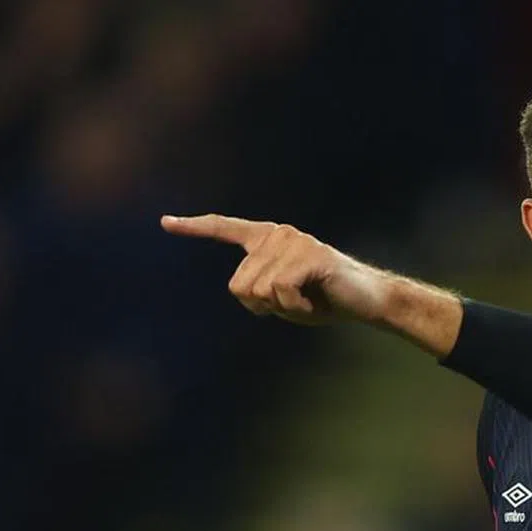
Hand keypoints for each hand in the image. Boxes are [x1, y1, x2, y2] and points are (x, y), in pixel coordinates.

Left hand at [161, 213, 388, 324]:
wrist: (366, 300)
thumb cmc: (323, 299)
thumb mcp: (282, 297)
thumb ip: (259, 289)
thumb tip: (247, 290)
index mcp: (268, 239)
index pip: (226, 228)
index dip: (195, 227)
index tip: (165, 222)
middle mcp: (277, 234)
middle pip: (238, 286)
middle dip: (263, 306)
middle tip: (294, 302)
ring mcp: (293, 242)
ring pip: (258, 291)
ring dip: (282, 307)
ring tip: (307, 299)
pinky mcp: (309, 256)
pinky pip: (280, 291)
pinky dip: (294, 307)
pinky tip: (313, 300)